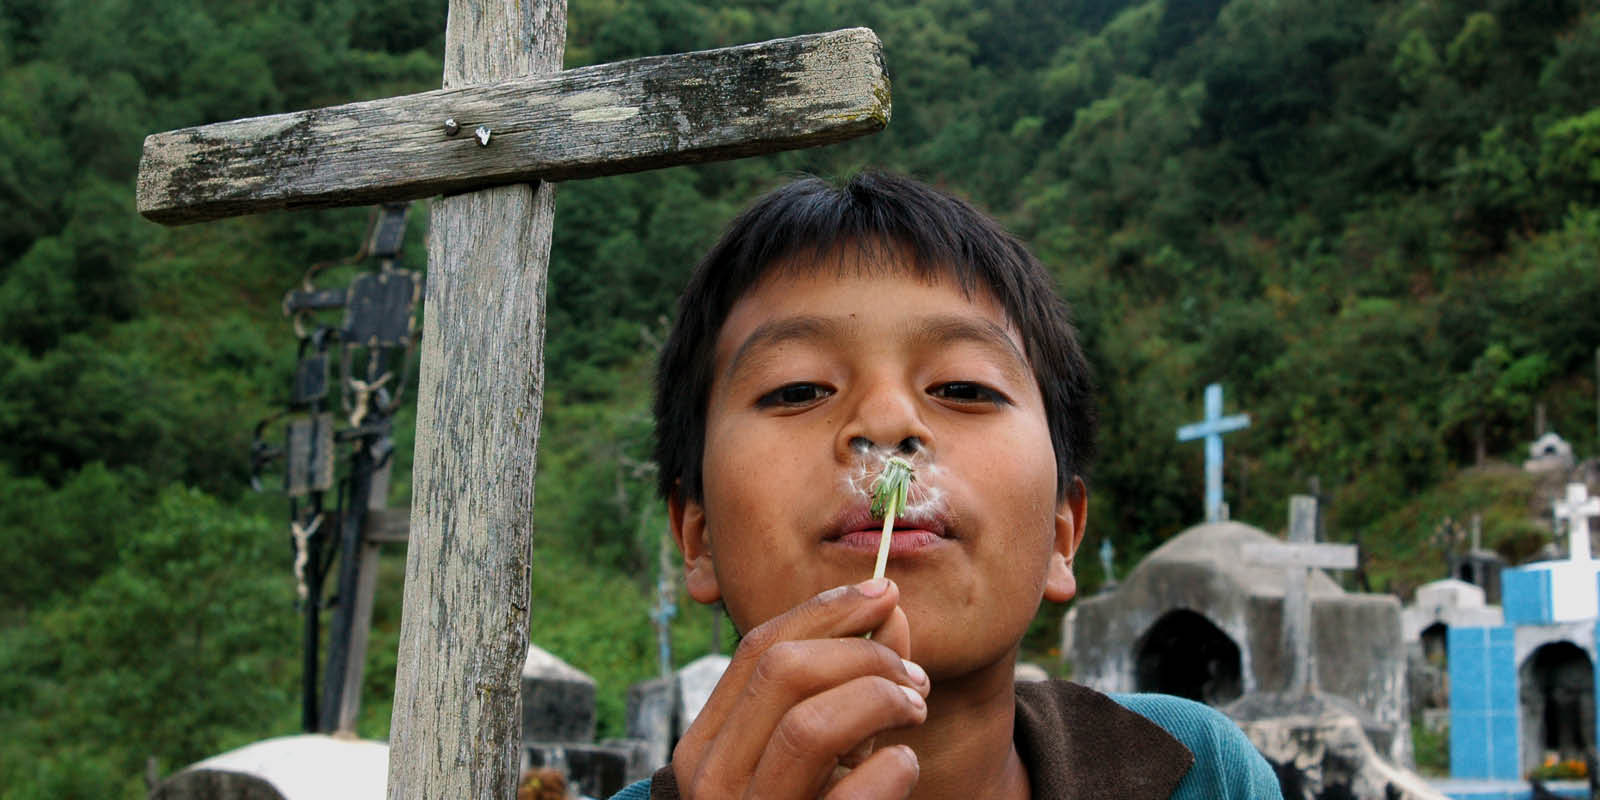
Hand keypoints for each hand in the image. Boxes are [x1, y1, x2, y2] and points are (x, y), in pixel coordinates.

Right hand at [671, 578, 929, 798]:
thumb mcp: (818, 752)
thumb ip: (846, 683)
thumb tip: (889, 608)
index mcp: (706, 747)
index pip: (757, 649)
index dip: (825, 610)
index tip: (883, 593)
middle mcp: (711, 784)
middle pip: (782, 673)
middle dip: (862, 653)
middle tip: (913, 674)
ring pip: (809, 724)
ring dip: (879, 698)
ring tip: (914, 710)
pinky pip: (851, 795)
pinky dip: (891, 768)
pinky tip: (901, 767)